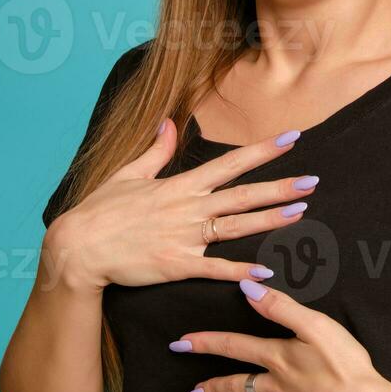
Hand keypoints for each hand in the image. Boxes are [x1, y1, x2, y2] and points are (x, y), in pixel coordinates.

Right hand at [47, 121, 317, 290]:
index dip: (263, 151)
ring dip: (270, 220)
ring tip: (300, 213)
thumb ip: (156, 149)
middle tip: (312, 180)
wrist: (78, 248)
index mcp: (180, 186)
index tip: (291, 139)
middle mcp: (188, 208)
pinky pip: (215, 269)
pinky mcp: (177, 264)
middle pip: (243, 194)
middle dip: (280, 187)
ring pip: (236, 227)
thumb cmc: (100, 210)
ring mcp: (185, 237)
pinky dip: (241, 270)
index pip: (230, 163)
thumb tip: (170, 121)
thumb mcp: (128, 173)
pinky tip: (266, 270)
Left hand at [174, 281, 390, 391]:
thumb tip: (247, 289)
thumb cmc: (345, 366)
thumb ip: (281, 307)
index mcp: (278, 358)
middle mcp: (276, 388)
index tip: (179, 344)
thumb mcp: (316, 326)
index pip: (234, 346)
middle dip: (211, 388)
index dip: (205, 343)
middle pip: (236, 386)